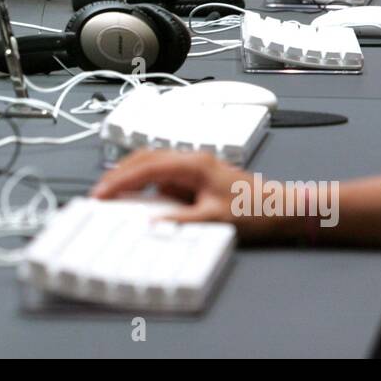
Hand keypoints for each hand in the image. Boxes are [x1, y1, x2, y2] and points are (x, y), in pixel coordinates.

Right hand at [91, 149, 284, 240]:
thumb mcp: (215, 220)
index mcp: (194, 164)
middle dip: (118, 173)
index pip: (146, 167)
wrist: (281, 207)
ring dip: (131, 175)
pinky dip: (146, 183)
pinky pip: (163, 174)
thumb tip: (150, 223)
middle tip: (98, 192)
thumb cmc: (256, 210)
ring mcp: (194, 166)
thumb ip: (180, 220)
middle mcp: (192, 159)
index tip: (101, 193)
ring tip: (112, 194)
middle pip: (144, 158)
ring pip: (152, 163)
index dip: (119, 180)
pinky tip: (139, 199)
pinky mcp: (196, 176)